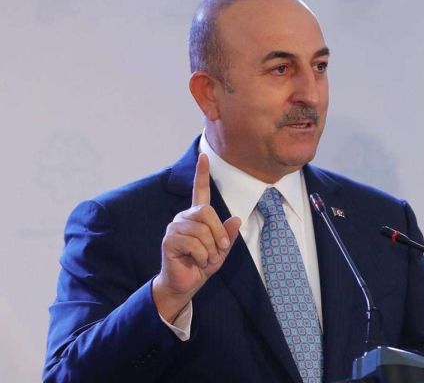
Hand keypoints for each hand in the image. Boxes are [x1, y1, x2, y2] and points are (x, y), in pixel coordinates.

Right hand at [152, 153, 240, 321]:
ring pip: (202, 231)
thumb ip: (228, 235)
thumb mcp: (222, 251)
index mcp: (197, 217)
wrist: (186, 284)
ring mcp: (175, 227)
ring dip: (210, 250)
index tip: (203, 157)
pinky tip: (196, 261)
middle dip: (218, 234)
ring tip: (205, 259)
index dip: (202, 174)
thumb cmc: (202, 265)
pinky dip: (201, 256)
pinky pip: (194, 244)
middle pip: (207, 212)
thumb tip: (236, 219)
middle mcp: (184, 217)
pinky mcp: (169, 240)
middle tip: (218, 251)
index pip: (200, 191)